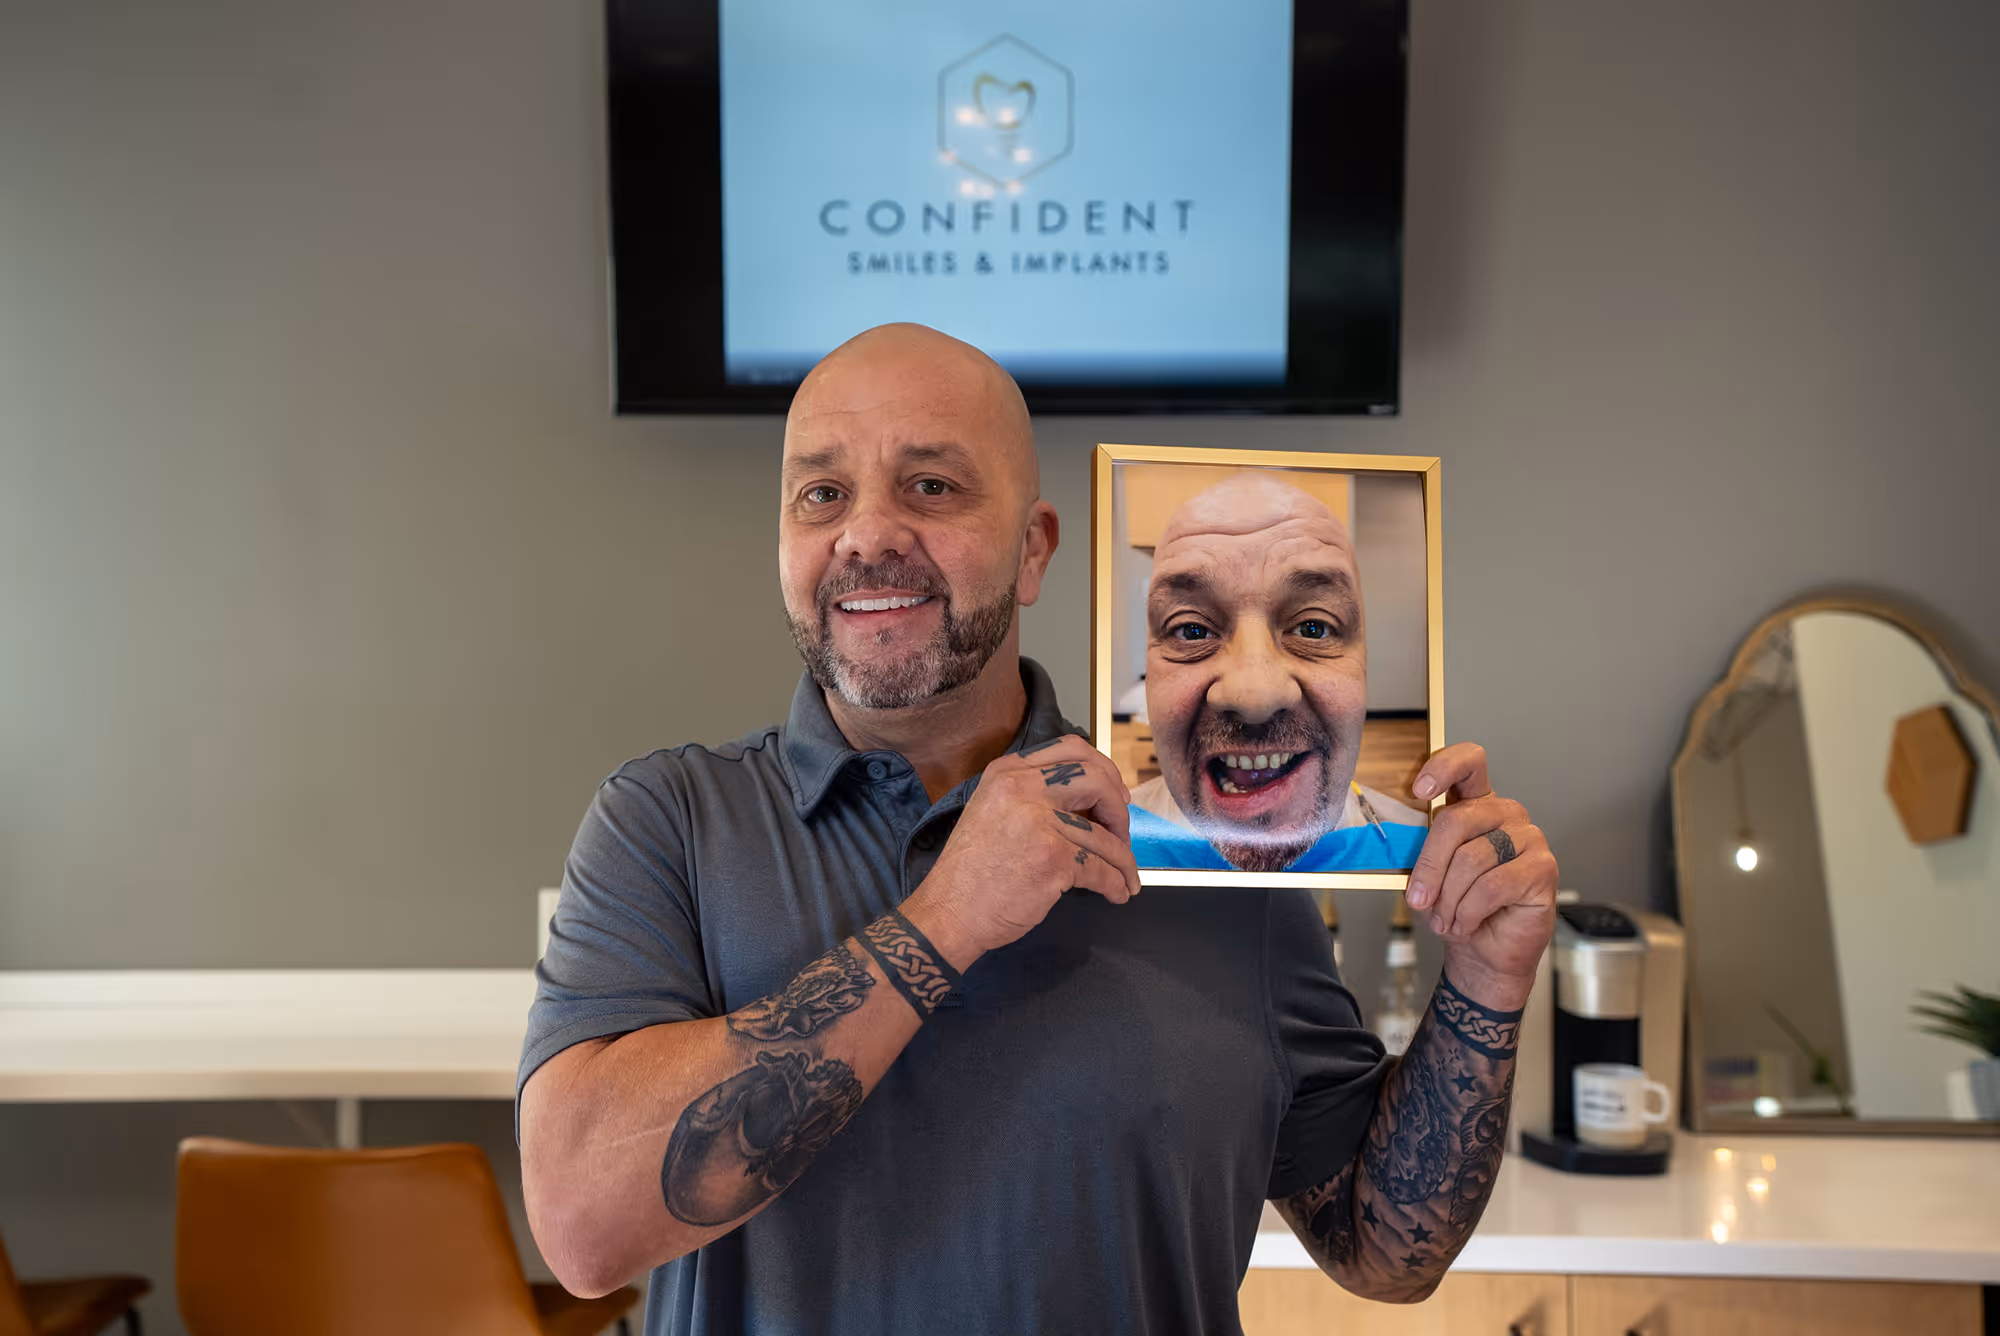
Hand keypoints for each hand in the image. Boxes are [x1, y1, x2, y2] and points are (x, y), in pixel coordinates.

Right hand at [903, 735, 1140, 966]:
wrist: (949, 912)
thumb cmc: (971, 871)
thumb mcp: (992, 811)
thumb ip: (1033, 796)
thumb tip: (1088, 803)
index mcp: (1006, 773)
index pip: (1071, 749)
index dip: (1103, 769)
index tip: (1114, 793)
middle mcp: (1022, 789)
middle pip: (1096, 780)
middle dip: (1119, 809)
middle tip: (1122, 833)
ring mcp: (1039, 823)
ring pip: (1105, 834)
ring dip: (1123, 859)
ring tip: (1125, 876)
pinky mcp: (1052, 860)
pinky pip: (1101, 868)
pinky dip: (1115, 883)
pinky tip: (1115, 892)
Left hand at [1404, 743, 1557, 1005]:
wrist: (1486, 951)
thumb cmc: (1457, 907)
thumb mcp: (1429, 874)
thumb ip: (1419, 850)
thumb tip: (1392, 844)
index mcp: (1476, 805)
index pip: (1469, 762)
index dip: (1443, 767)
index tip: (1419, 790)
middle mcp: (1506, 814)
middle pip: (1456, 820)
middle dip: (1429, 865)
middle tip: (1418, 899)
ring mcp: (1529, 838)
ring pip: (1471, 859)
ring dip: (1448, 899)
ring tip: (1444, 920)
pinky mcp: (1543, 868)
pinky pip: (1491, 887)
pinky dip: (1467, 913)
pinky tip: (1464, 925)